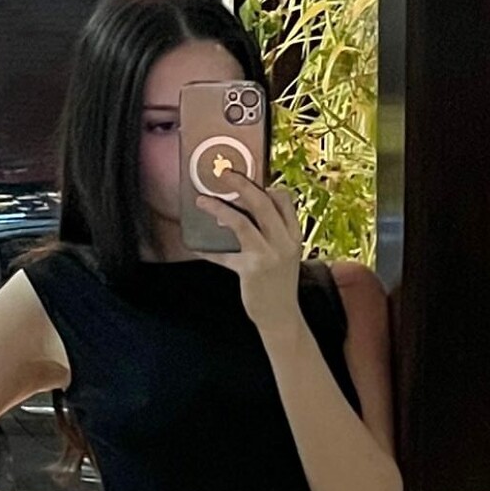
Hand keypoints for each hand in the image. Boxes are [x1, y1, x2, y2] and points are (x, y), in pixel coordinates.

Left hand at [194, 177, 303, 335]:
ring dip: (219, 210)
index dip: (266, 185)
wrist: (281, 316)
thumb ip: (270, 234)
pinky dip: (208, 250)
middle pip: (263, 203)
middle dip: (242, 185)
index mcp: (294, 234)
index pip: (284, 200)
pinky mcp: (251, 270)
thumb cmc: (278, 284)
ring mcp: (269, 255)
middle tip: (224, 174)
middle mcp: (284, 242)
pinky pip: (224, 255)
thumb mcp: (283, 255)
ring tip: (202, 202)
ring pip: (242, 223)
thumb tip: (238, 215)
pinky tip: (195, 246)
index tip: (249, 178)